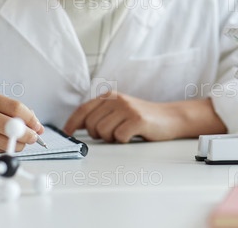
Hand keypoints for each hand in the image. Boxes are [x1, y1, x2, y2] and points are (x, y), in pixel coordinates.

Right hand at [0, 93, 44, 152]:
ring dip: (17, 145)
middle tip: (33, 138)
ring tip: (20, 143)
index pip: (16, 108)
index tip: (38, 127)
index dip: (31, 119)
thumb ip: (15, 111)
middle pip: (11, 126)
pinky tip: (3, 145)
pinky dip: (3, 150)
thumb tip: (36, 125)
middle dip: (27, 134)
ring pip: (4, 141)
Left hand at [64, 91, 180, 142]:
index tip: (67, 135)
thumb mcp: (119, 110)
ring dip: (112, 138)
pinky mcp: (137, 119)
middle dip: (99, 135)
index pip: (82, 110)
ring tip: (124, 133)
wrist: (170, 117)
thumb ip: (100, 114)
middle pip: (91, 125)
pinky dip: (124, 140)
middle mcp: (117, 99)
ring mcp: (127, 108)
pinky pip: (119, 136)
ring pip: (103, 131)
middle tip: (114, 133)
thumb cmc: (142, 118)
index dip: (71, 124)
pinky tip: (133, 135)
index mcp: (109, 96)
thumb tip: (78, 126)